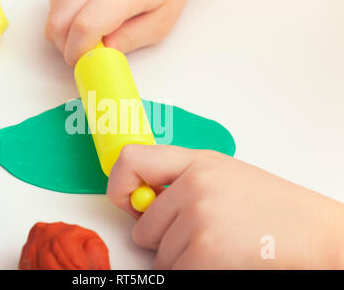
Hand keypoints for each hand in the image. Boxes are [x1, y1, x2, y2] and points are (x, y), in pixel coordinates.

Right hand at [45, 0, 200, 64]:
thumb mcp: (161, 20)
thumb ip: (132, 39)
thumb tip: (103, 53)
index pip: (86, 26)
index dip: (78, 51)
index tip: (83, 61)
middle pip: (60, 19)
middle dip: (65, 44)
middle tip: (83, 51)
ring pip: (54, 8)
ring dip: (64, 27)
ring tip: (90, 27)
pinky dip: (64, 10)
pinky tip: (84, 9)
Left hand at [107, 145, 343, 268]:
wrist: (313, 232)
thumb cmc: (269, 205)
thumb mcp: (221, 174)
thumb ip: (177, 180)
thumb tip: (137, 202)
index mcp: (195, 162)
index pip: (131, 160)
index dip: (118, 185)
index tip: (125, 201)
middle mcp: (192, 187)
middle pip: (142, 229)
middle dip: (163, 239)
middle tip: (200, 233)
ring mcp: (197, 219)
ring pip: (159, 257)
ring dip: (182, 258)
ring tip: (219, 244)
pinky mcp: (203, 253)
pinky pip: (175, 272)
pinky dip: (192, 272)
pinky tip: (221, 258)